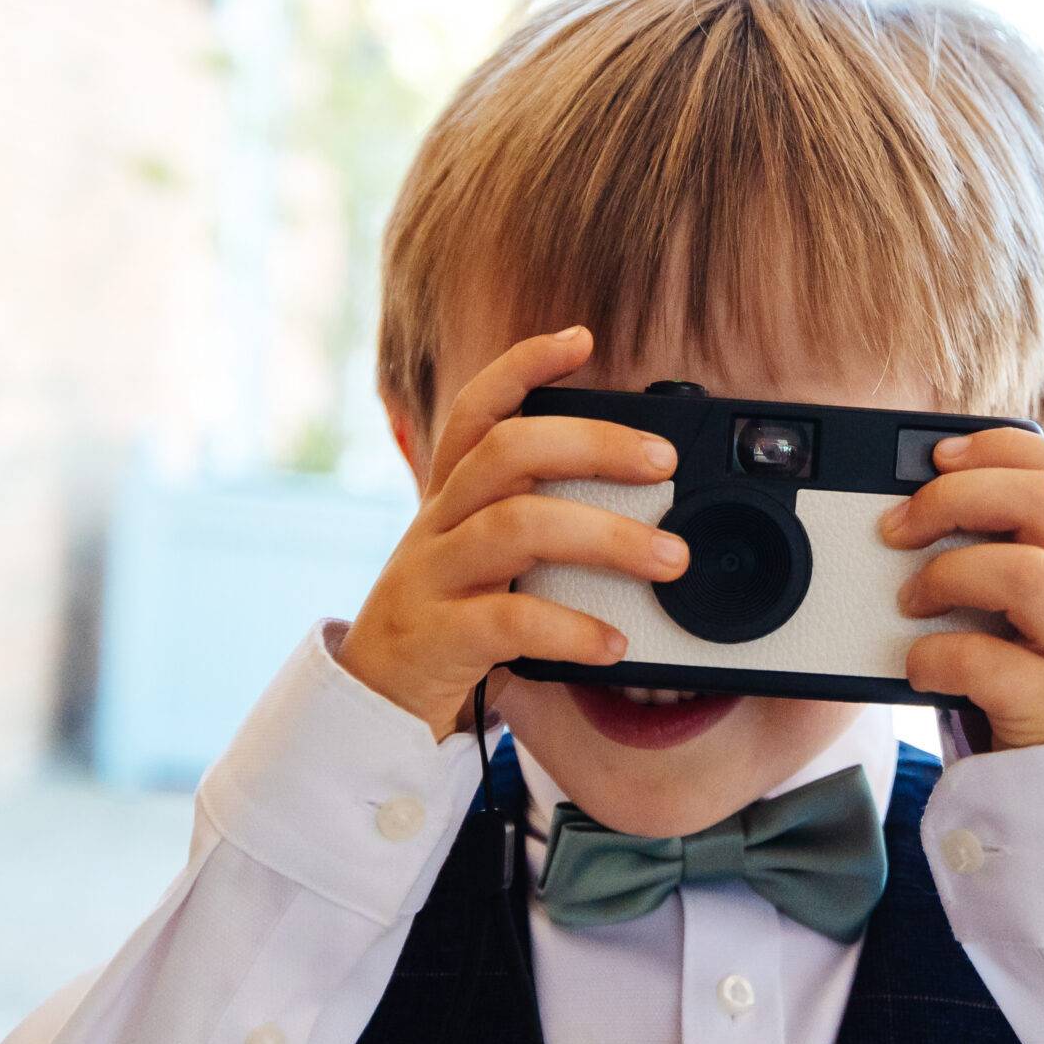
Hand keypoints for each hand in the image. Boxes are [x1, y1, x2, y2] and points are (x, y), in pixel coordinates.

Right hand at [339, 327, 689, 739]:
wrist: (374, 704)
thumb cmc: (448, 625)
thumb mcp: (482, 562)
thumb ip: (538, 526)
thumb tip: (642, 511)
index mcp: (451, 497)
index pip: (479, 409)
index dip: (524, 366)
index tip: (582, 339)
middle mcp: (436, 523)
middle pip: (508, 451)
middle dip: (594, 444)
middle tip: (664, 462)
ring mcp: (432, 577)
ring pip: (517, 528)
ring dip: (606, 538)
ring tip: (669, 559)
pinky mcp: (436, 636)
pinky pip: (510, 620)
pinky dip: (571, 628)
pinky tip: (613, 642)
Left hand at [879, 429, 1043, 750]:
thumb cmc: (1036, 672)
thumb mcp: (1038, 604)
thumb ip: (1006, 550)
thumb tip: (912, 501)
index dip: (1004, 448)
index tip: (938, 455)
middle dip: (957, 498)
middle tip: (898, 528)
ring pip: (1029, 574)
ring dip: (950, 573)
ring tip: (912, 598)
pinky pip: (987, 662)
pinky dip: (934, 655)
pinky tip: (918, 665)